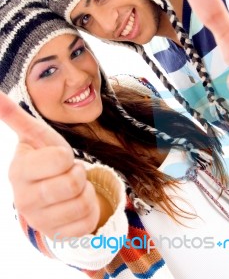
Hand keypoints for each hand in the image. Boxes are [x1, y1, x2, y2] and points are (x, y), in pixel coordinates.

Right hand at [0, 91, 99, 238]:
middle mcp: (24, 200)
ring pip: (84, 202)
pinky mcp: (58, 235)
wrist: (53, 188)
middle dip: (77, 172)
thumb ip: (15, 116)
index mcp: (19, 172)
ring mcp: (40, 221)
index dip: (66, 155)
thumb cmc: (46, 158)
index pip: (60, 158)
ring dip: (85, 189)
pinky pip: (88, 221)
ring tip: (72, 186)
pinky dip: (90, 208)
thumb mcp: (35, 136)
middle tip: (67, 172)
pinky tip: (76, 204)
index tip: (58, 158)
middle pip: (73, 182)